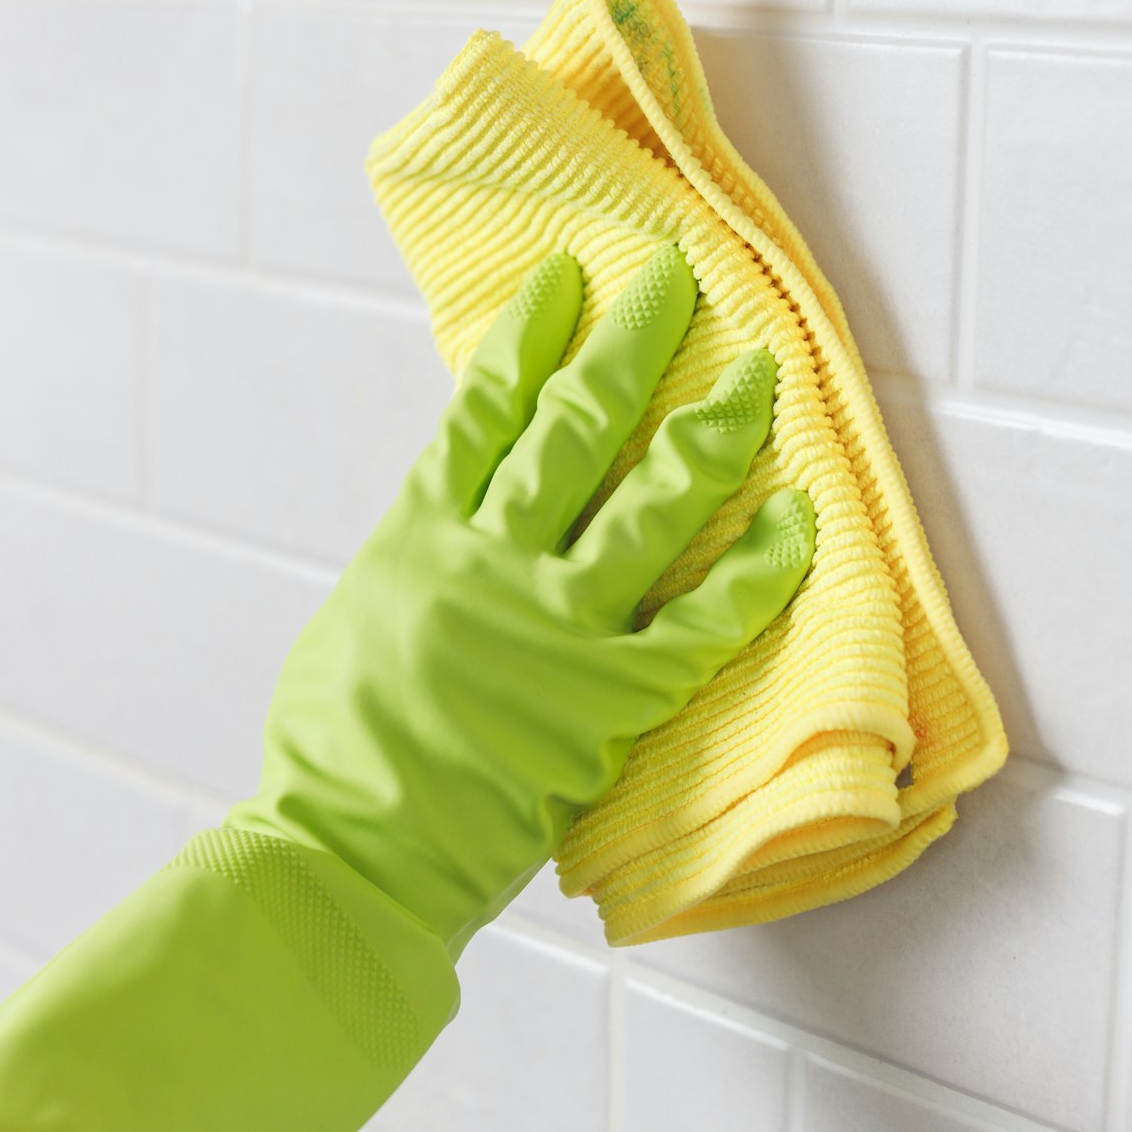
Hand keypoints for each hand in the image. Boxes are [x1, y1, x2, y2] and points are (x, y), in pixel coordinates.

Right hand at [228, 246, 814, 954]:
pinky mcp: (608, 700)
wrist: (348, 852)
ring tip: (759, 374)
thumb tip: (455, 530)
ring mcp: (555, 626)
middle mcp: (491, 559)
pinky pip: (703, 620)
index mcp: (417, 536)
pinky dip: (756, 572)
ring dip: (713, 430)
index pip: (483, 409)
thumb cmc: (333, 757)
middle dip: (631, 342)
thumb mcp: (355, 626)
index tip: (569, 279)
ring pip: (653, 499)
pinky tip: (797, 525)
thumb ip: (415, 565)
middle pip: (576, 424)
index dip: (529, 336)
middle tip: (675, 283)